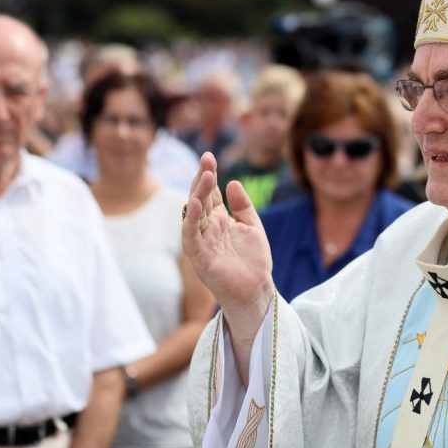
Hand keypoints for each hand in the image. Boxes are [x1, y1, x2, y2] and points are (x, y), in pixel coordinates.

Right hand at [182, 152, 273, 343]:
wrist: (257, 291)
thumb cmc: (254, 261)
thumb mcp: (253, 227)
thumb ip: (243, 206)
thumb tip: (232, 182)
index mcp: (219, 219)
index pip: (210, 193)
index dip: (209, 175)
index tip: (209, 156)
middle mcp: (207, 228)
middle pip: (200, 199)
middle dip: (201, 179)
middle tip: (206, 160)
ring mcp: (202, 242)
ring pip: (193, 214)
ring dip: (197, 195)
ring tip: (204, 176)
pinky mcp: (199, 258)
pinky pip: (191, 236)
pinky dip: (191, 221)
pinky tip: (196, 204)